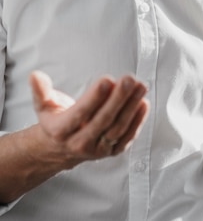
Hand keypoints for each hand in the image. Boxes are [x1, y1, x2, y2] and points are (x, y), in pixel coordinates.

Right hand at [29, 71, 148, 165]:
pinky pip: (127, 137)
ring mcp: (98, 149)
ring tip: (140, 86)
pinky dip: (137, 121)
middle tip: (129, 79)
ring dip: (131, 106)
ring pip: (117, 128)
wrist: (60, 150)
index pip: (80, 113)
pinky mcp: (111, 152)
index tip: (107, 80)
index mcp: (61, 130)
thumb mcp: (43, 106)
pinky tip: (143, 103)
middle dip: (118, 98)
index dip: (94, 97)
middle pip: (103, 120)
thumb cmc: (55, 121)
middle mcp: (80, 143)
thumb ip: (41, 90)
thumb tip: (35, 75)